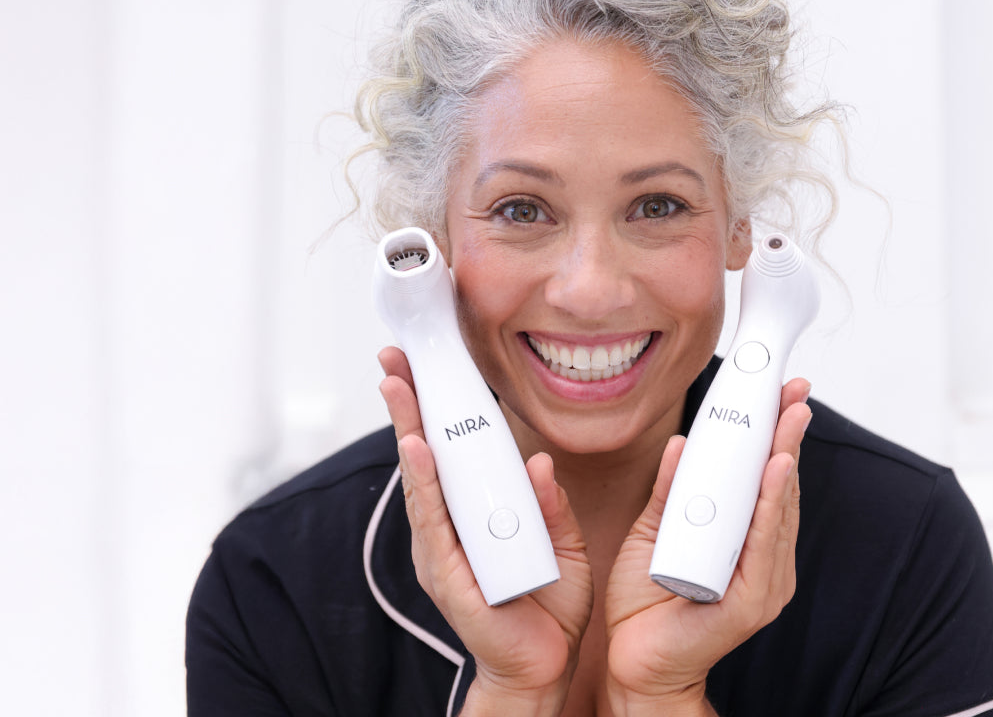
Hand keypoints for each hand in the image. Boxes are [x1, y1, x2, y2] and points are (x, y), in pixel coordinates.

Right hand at [378, 346, 594, 714]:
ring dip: (409, 430)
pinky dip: (424, 483)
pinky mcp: (446, 573)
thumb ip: (550, 505)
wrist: (544, 667)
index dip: (436, 409)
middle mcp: (450, 528)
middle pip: (425, 457)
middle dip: (410, 405)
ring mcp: (443, 549)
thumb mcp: (562, 543)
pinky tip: (418, 450)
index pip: (452, 452)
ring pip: (421, 480)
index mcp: (475, 515)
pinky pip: (434, 521)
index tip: (425, 365)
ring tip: (398, 386)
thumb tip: (540, 464)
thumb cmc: (549, 606)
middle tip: (395, 359)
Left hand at [603, 378, 812, 713]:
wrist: (634, 662)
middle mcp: (762, 559)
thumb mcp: (653, 531)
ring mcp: (762, 581)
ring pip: (776, 510)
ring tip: (787, 421)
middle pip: (778, 488)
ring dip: (782, 462)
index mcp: (744, 539)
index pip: (764, 479)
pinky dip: (768, 506)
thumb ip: (670, 491)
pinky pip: (762, 546)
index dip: (773, 435)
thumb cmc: (645, 599)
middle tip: (793, 393)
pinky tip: (773, 474)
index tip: (780, 394)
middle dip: (786, 437)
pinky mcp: (751, 601)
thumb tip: (684, 444)